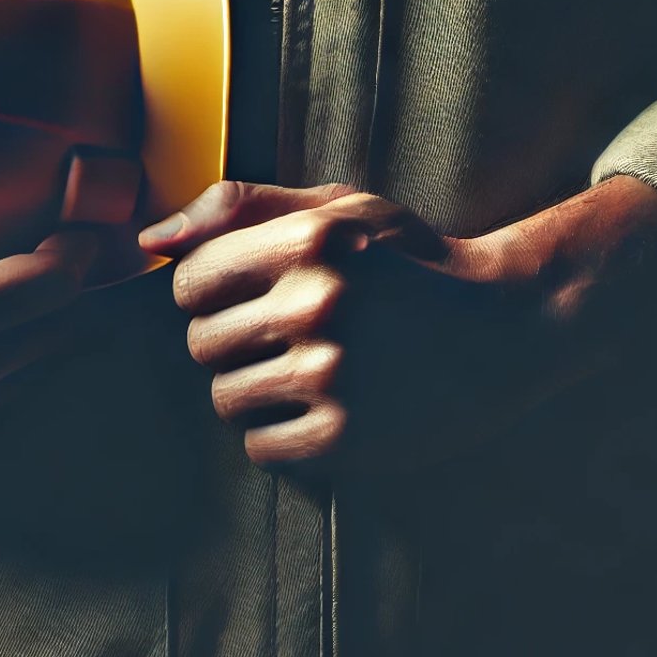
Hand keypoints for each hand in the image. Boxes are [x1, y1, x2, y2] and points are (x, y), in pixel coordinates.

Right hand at [0, 99, 99, 467]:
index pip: (57, 283)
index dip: (82, 247)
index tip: (84, 220)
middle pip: (62, 328)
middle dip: (67, 285)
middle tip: (63, 246)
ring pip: (35, 367)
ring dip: (38, 327)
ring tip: (26, 284)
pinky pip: (0, 400)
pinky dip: (1, 364)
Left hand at [139, 175, 656, 470]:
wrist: (507, 325)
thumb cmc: (410, 262)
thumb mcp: (338, 209)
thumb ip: (240, 209)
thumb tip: (149, 242)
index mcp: (310, 243)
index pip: (188, 282)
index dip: (211, 291)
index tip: (252, 295)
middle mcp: (319, 306)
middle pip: (201, 343)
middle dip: (232, 340)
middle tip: (287, 335)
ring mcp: (334, 376)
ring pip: (225, 398)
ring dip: (255, 388)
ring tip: (309, 369)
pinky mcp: (349, 438)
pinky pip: (260, 447)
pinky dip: (280, 435)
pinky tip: (322, 408)